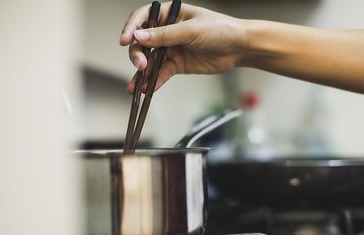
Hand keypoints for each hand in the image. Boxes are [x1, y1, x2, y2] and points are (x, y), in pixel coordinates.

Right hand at [120, 3, 244, 92]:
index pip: (142, 18)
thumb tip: (139, 36)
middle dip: (138, 54)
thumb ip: (165, 35)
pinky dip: (155, 82)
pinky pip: (162, 73)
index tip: (125, 40)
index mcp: (170, 14)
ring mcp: (171, 49)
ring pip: (150, 61)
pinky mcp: (177, 64)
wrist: (238, 48)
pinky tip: (147, 89)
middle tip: (141, 65)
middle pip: (143, 42)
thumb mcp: (191, 30)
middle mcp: (167, 31)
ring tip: (136, 86)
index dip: (131, 28)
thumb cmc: (220, 30)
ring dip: (142, 73)